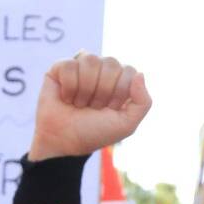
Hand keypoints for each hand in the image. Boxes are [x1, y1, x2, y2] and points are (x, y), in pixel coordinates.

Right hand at [29, 53, 151, 159]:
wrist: (64, 142)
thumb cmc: (95, 132)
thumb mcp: (127, 124)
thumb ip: (143, 102)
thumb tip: (140, 74)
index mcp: (120, 79)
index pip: (129, 71)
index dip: (119, 93)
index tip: (110, 109)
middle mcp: (102, 70)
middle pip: (111, 63)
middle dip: (103, 91)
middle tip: (94, 107)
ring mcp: (82, 67)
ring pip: (90, 60)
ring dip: (86, 89)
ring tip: (80, 103)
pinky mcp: (60, 68)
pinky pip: (69, 65)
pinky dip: (69, 87)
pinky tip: (66, 98)